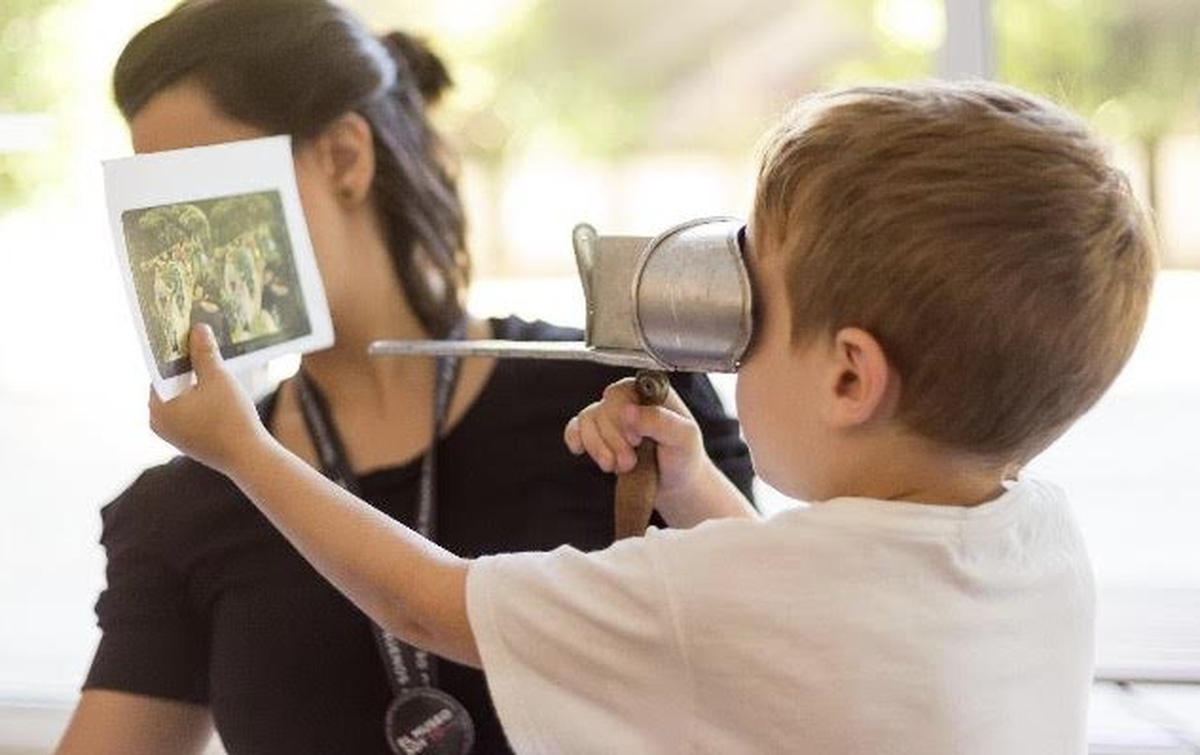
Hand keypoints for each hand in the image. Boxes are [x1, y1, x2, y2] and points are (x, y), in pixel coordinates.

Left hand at [148, 324, 270, 475]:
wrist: (248, 457)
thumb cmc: (231, 418)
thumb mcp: (218, 378)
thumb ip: (204, 353)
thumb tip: (197, 328)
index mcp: (157, 404)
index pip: (161, 368)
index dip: (175, 350)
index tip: (187, 333)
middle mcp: (157, 420)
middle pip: (169, 383)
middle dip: (186, 365)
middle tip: (201, 342)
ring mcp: (171, 433)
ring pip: (179, 397)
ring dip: (194, 381)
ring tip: (211, 362)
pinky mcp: (186, 440)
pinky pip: (187, 411)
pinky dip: (198, 399)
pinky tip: (216, 389)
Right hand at [564, 378, 707, 502]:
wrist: (677, 485)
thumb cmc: (685, 457)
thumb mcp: (684, 437)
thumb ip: (660, 420)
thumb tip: (629, 411)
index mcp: (651, 392)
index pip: (622, 392)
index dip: (622, 418)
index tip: (636, 440)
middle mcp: (629, 400)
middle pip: (603, 409)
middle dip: (613, 441)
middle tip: (630, 461)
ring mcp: (612, 418)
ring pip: (587, 419)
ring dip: (598, 447)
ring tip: (617, 466)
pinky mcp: (599, 435)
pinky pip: (576, 428)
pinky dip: (575, 438)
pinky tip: (580, 449)